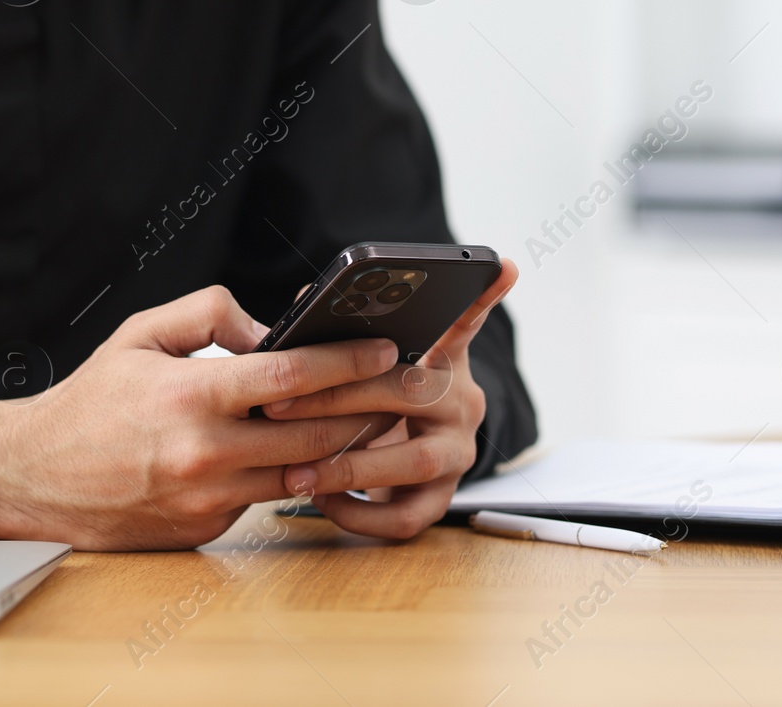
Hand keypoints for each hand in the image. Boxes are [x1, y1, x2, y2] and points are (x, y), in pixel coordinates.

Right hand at [0, 286, 399, 549]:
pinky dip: (287, 472)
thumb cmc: (90, 402)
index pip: (292, 376)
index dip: (347, 361)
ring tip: (370, 416)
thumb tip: (268, 328)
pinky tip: (305, 450)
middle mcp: (205, 453)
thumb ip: (209, 315)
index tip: (384, 349)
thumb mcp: (140, 334)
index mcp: (191, 397)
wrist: (34, 479)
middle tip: (403, 386)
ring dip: (340, 445)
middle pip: (315, 432)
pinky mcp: (207, 529)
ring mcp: (209, 499)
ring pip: (301, 471)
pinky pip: (264, 496)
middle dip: (366, 406)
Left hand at [262, 258, 519, 539]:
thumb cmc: (368, 403)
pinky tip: (324, 501)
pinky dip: (359, 514)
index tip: (503, 265)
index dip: (481, 298)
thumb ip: (338, 332)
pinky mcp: (441, 499)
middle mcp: (459, 402)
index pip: (463, 323)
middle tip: (278, 404)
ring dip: (348, 466)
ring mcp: (456, 453)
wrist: (393, 472)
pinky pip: (405, 517)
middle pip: (410, 392)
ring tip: (297, 472)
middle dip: (338, 398)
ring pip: (414, 460)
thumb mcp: (361, 365)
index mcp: (441, 360)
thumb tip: (308, 298)